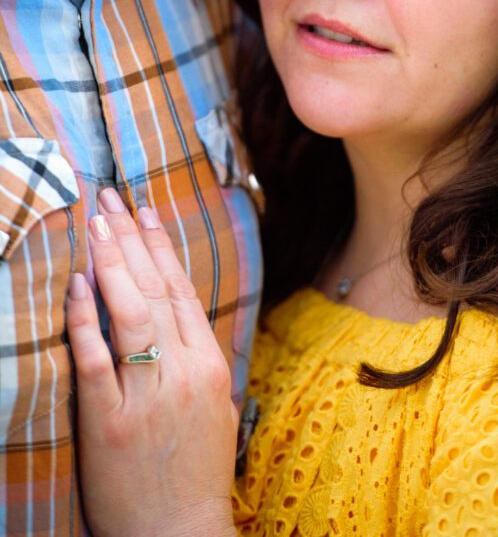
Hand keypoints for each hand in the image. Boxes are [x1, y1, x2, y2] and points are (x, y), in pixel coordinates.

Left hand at [66, 189, 238, 536]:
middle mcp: (184, 372)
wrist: (181, 535)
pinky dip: (85, 319)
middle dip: (130, 240)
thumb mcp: (213, 407)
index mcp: (210, 365)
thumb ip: (198, 359)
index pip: (183, 290)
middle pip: (156, 291)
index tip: (144, 211)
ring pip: (131, 313)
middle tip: (109, 201)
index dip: (161, 247)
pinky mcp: (112, 423)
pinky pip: (96, 360)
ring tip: (94, 226)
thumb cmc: (195, 474)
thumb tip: (177, 316)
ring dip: (112, 264)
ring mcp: (149, 396)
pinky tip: (76, 286)